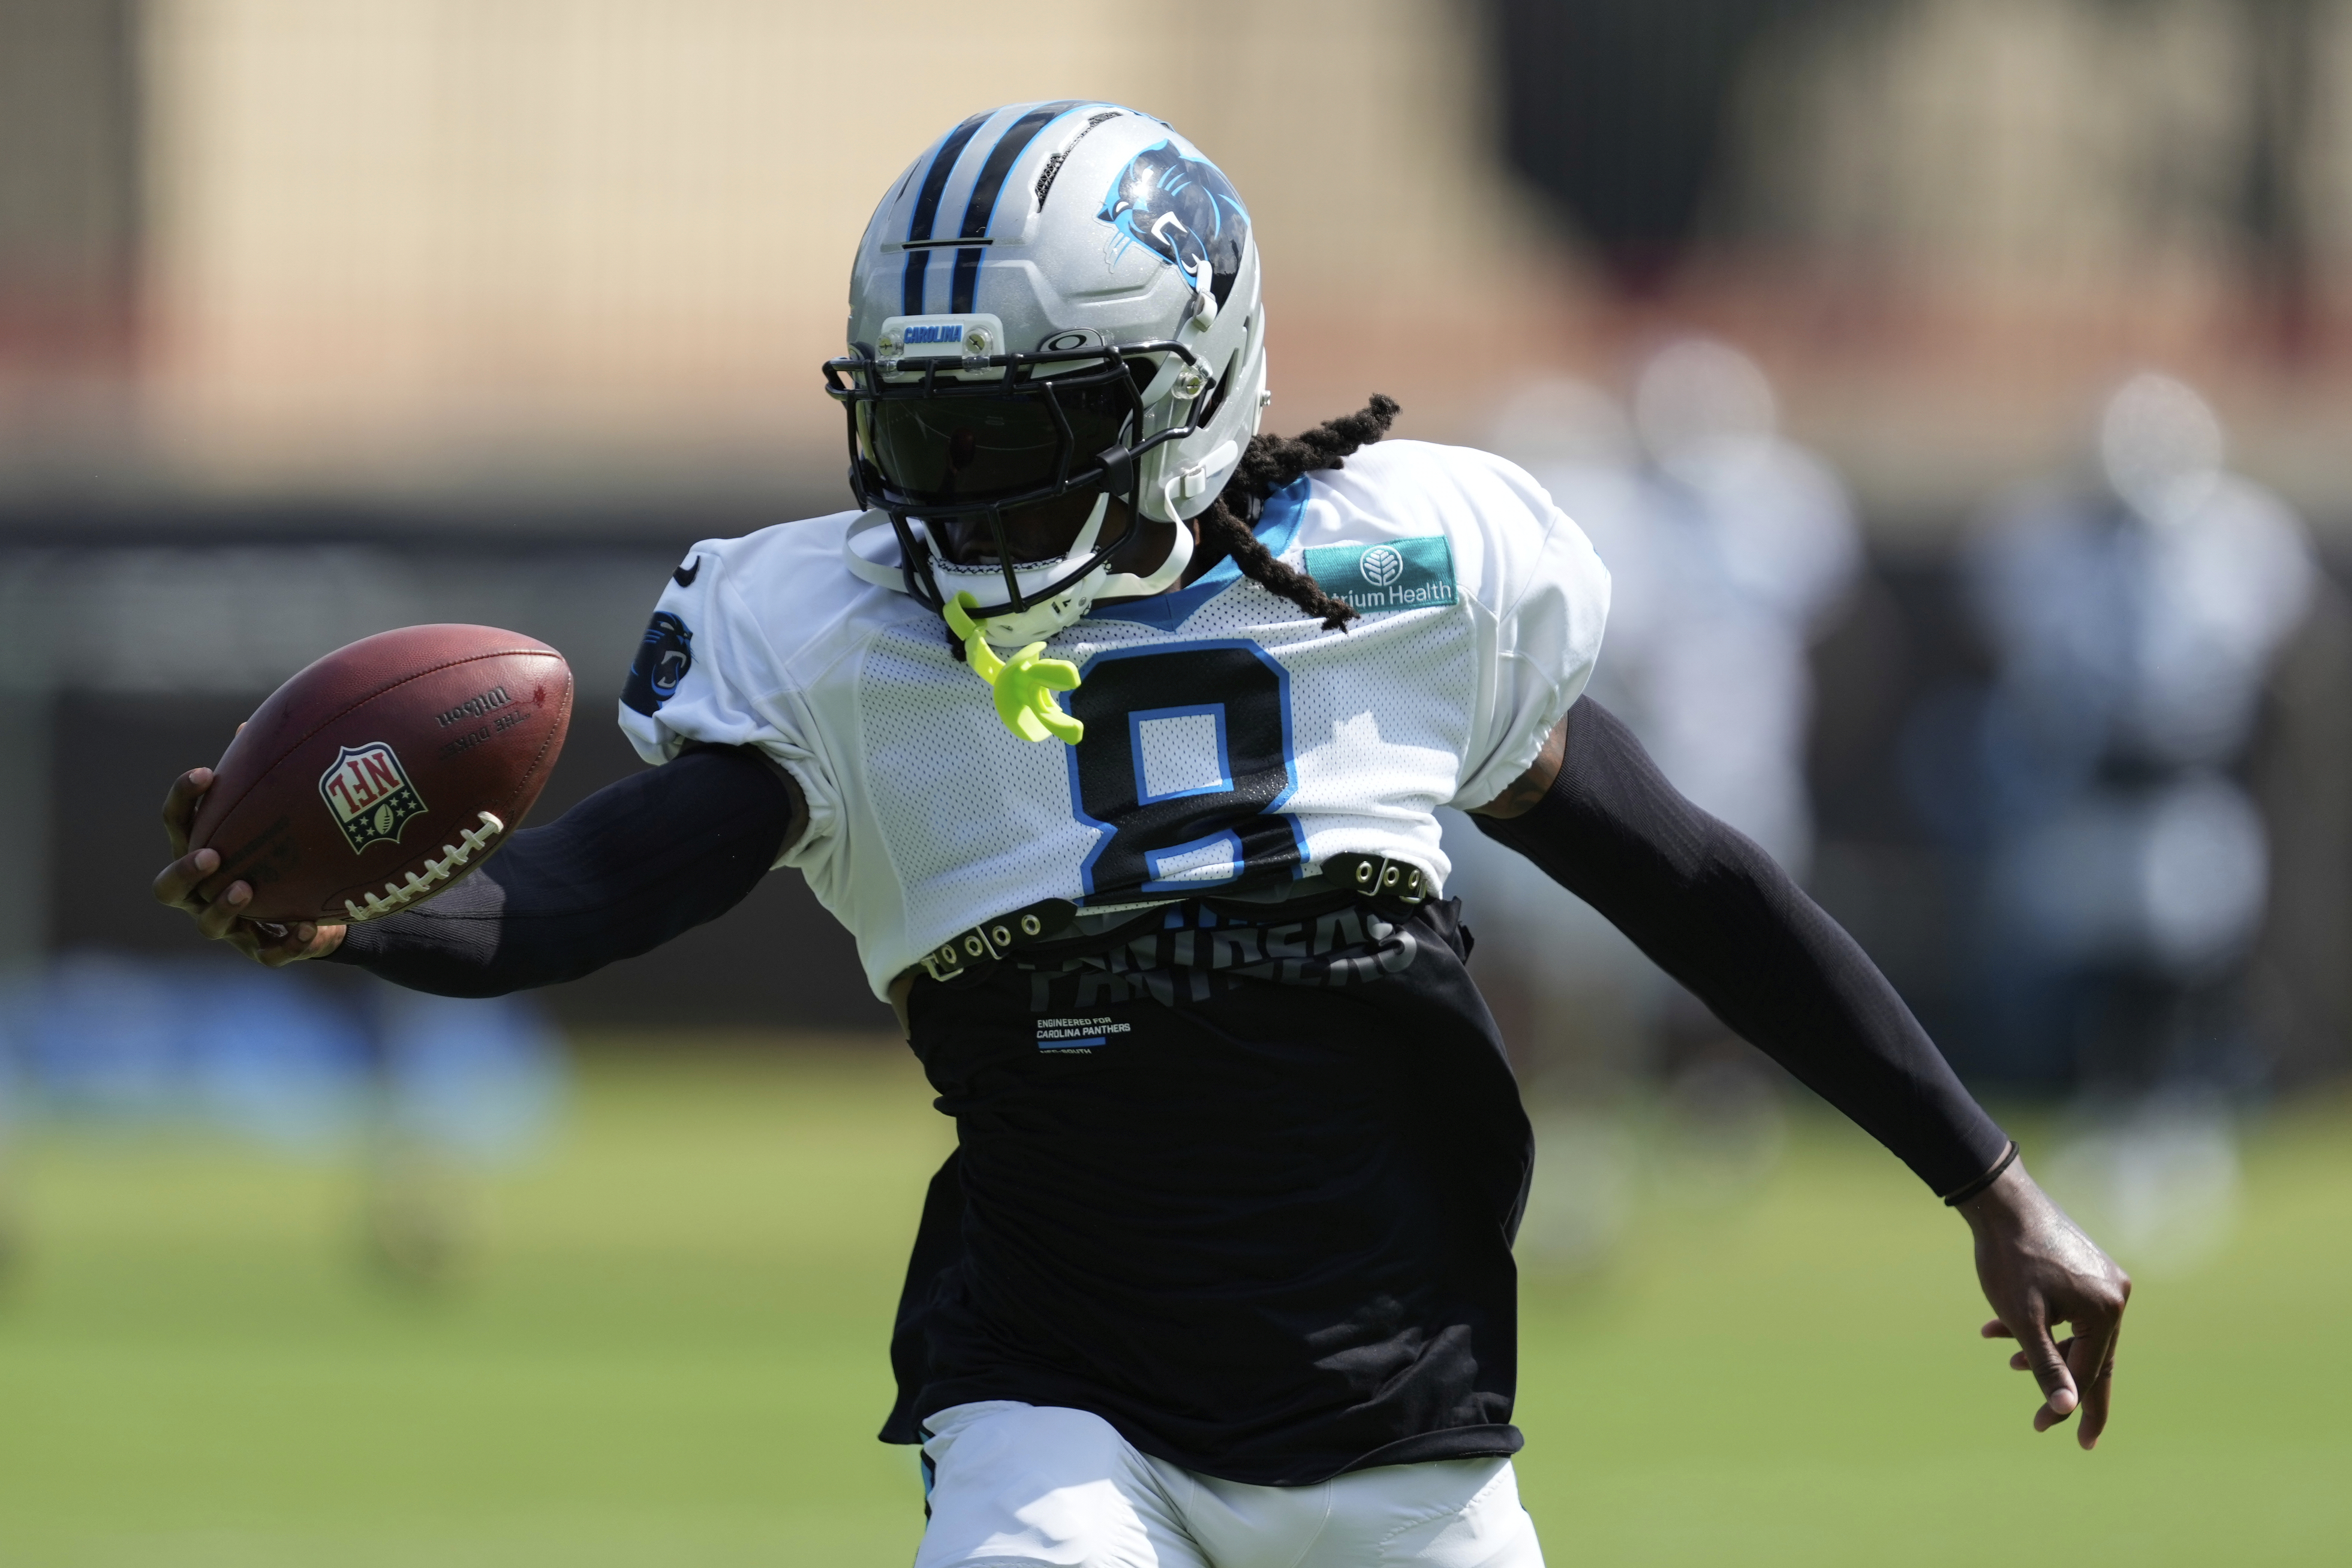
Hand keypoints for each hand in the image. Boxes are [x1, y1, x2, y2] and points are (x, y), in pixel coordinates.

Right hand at [153, 765, 345, 965]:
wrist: (326, 906)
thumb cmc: (286, 849)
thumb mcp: (281, 810)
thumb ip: (269, 774)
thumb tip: (261, 724)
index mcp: (202, 851)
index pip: (177, 823)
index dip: (184, 799)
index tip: (208, 772)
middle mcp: (204, 892)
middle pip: (168, 888)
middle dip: (183, 870)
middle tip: (211, 853)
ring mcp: (230, 925)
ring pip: (208, 924)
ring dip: (223, 906)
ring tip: (245, 886)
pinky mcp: (264, 951)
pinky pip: (268, 954)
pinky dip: (288, 942)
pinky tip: (309, 927)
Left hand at [1959, 1159, 2130, 1447]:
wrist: (1999, 1200)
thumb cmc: (2008, 1259)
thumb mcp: (2024, 1320)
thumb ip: (2047, 1366)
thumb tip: (2066, 1408)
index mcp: (2107, 1310)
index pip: (2091, 1373)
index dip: (2071, 1407)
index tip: (2056, 1433)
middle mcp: (2114, 1294)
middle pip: (2090, 1355)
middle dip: (2061, 1381)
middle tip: (2043, 1420)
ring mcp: (2103, 1278)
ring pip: (2075, 1331)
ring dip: (2044, 1348)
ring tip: (2009, 1358)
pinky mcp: (2086, 1266)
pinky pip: (2069, 1308)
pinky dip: (2041, 1322)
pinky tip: (2000, 1326)